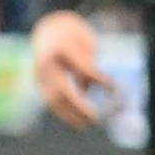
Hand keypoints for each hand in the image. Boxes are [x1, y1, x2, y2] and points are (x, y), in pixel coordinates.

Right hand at [28, 9, 109, 127]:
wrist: (49, 29)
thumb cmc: (74, 36)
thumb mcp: (87, 42)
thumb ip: (92, 62)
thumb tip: (101, 86)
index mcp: (62, 46)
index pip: (83, 67)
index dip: (100, 79)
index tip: (115, 89)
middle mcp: (47, 61)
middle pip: (62, 88)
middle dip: (78, 106)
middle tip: (95, 119)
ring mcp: (40, 73)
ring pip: (52, 99)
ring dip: (69, 114)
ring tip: (86, 124)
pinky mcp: (39, 82)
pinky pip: (50, 100)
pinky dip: (64, 112)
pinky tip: (77, 121)